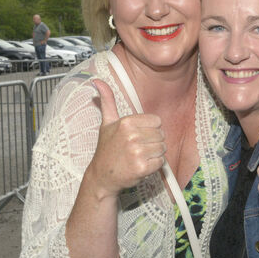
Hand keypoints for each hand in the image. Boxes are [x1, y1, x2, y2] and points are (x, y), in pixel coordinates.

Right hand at [84, 80, 165, 198]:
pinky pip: (161, 162)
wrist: (102, 176)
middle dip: (153, 142)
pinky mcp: (142, 167)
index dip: (150, 129)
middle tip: (138, 149)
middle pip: (161, 135)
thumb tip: (96, 81)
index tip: (138, 136)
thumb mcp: (106, 123)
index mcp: (126, 122)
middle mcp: (132, 136)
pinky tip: (141, 165)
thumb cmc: (107, 149)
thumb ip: (107, 101)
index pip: (157, 121)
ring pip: (162, 148)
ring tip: (140, 157)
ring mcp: (137, 152)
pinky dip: (154, 166)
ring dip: (154, 154)